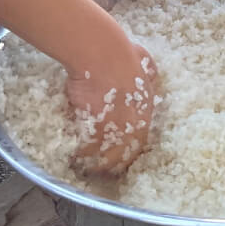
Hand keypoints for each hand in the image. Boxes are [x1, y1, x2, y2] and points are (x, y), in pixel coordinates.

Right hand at [64, 39, 161, 175]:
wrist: (102, 55)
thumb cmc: (124, 54)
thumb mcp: (146, 62)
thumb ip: (148, 73)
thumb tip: (150, 75)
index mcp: (145, 111)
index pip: (140, 142)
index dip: (130, 151)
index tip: (122, 156)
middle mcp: (131, 124)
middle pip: (124, 154)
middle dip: (114, 165)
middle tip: (104, 171)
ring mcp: (112, 127)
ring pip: (105, 156)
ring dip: (97, 164)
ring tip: (88, 169)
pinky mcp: (92, 126)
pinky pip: (87, 148)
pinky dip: (80, 153)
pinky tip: (75, 157)